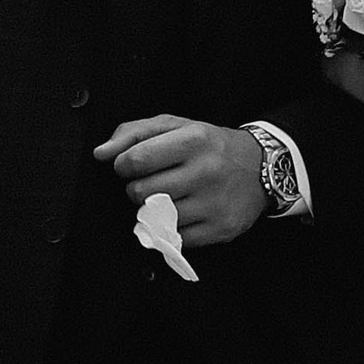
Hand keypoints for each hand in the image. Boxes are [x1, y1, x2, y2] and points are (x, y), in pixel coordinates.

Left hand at [92, 114, 267, 245]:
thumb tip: (101, 154)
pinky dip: (173, 228)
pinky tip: (184, 212)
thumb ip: (133, 133)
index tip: (130, 166)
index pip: (136, 160)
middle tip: (151, 182)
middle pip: (142, 192)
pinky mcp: (220, 228)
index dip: (123, 166)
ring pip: (157, 217)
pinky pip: (176, 237)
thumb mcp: (176, 126)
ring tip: (168, 197)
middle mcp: (206, 171)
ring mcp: (214, 203)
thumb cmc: (211, 145)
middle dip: (137, 188)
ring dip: (154, 209)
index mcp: (193, 140)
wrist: (262, 167)